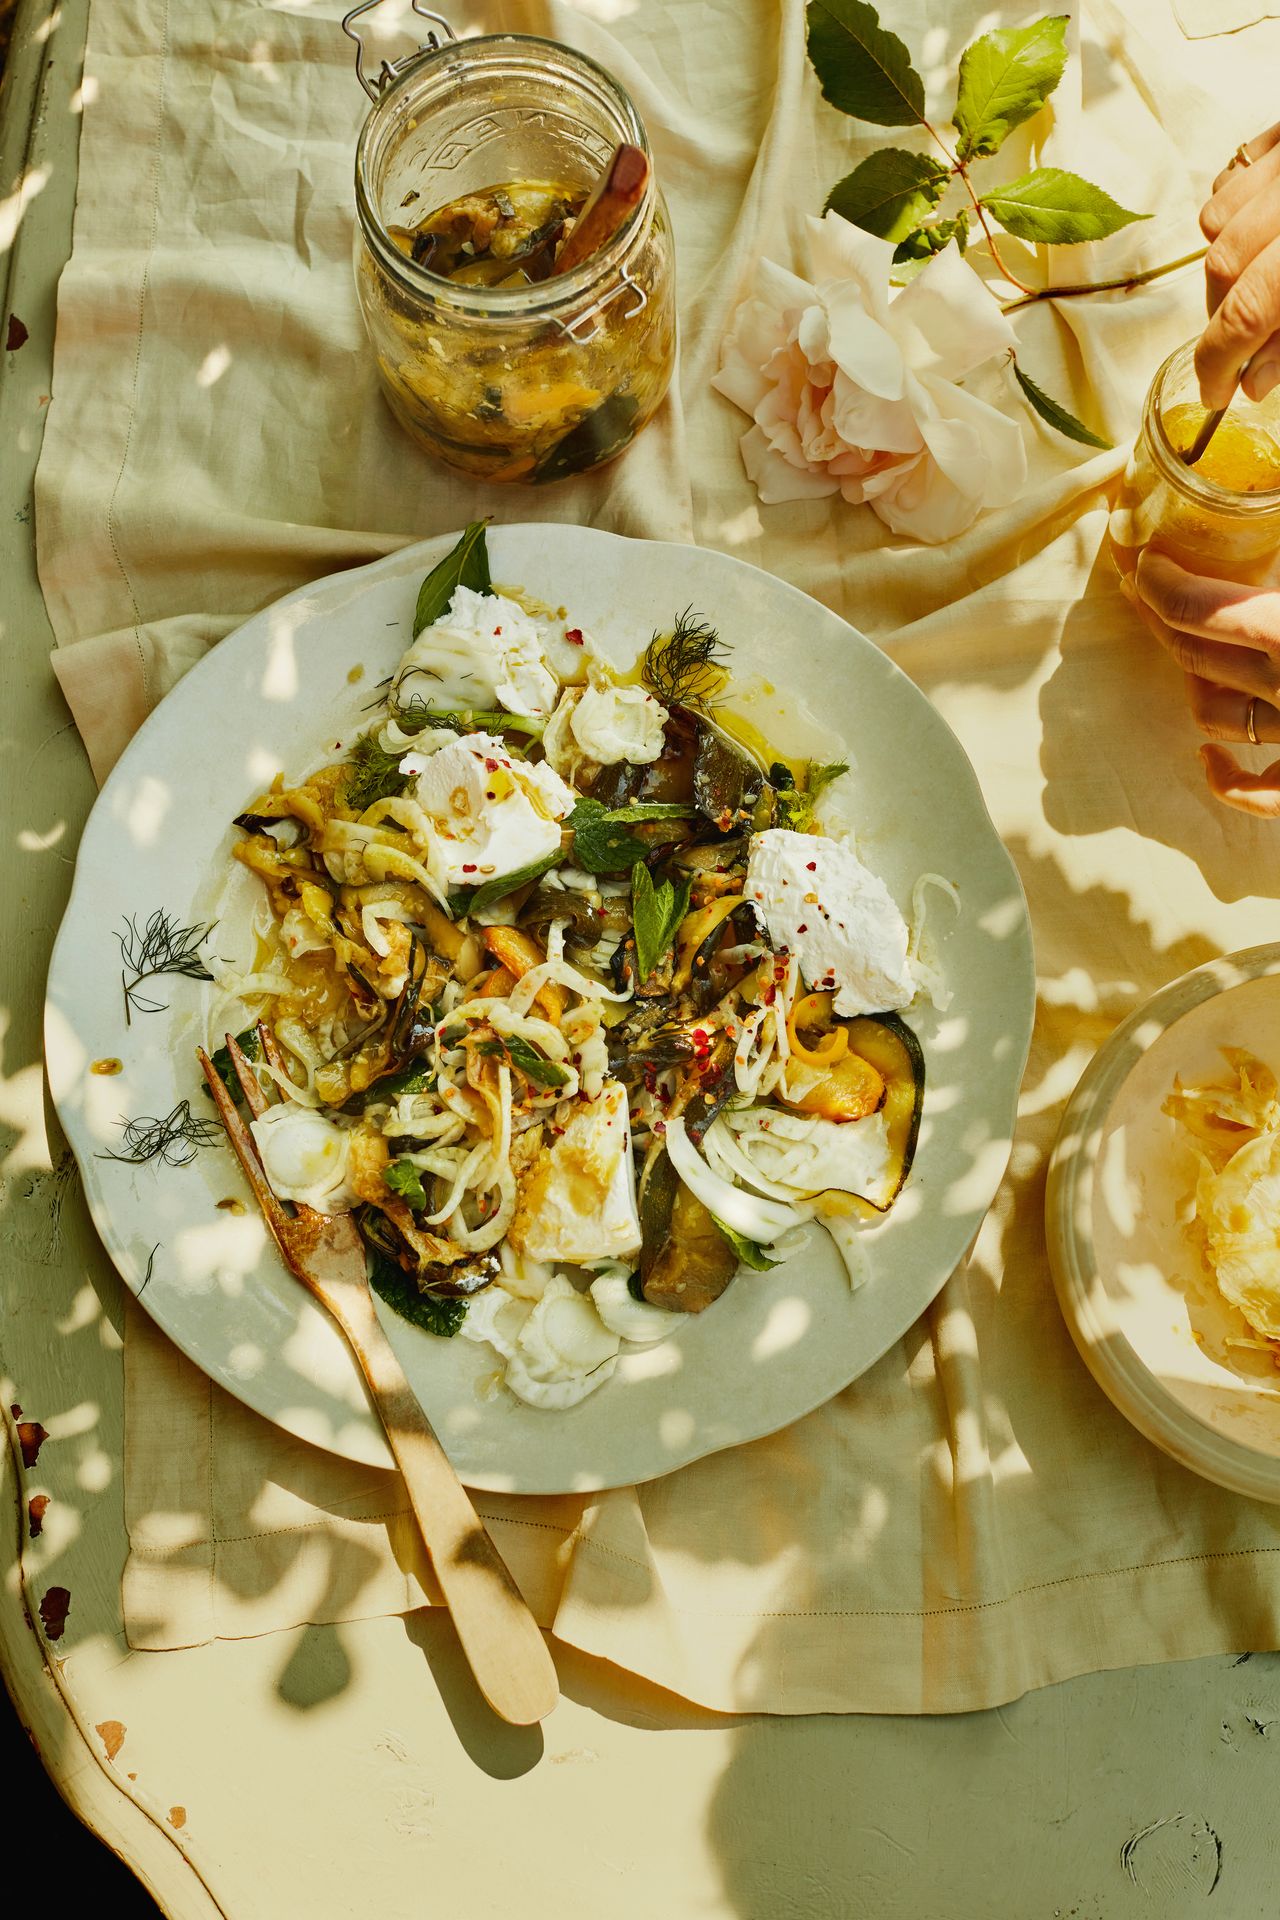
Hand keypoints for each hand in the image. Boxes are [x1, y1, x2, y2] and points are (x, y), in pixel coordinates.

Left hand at [1124, 548, 1279, 814]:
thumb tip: (1263, 514)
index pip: (1200, 610)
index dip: (1162, 584)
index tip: (1145, 562)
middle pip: (1195, 654)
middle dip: (1162, 617)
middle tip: (1144, 588)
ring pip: (1213, 714)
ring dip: (1194, 681)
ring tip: (1194, 648)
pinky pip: (1256, 794)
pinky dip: (1227, 780)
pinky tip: (1207, 759)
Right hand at [1198, 122, 1279, 408]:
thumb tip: (1254, 382)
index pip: (1247, 312)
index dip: (1221, 363)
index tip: (1217, 395)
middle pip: (1223, 265)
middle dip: (1221, 314)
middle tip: (1241, 344)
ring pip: (1218, 219)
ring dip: (1225, 261)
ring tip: (1253, 280)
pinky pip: (1234, 172)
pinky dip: (1233, 209)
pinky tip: (1258, 228)